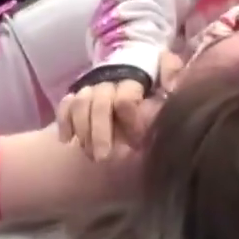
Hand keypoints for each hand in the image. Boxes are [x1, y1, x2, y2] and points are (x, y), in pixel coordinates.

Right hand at [57, 52, 182, 161]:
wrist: (134, 97)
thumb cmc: (156, 105)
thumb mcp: (169, 98)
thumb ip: (172, 83)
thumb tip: (174, 86)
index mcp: (136, 80)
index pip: (125, 97)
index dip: (129, 120)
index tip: (136, 142)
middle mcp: (112, 81)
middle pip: (101, 102)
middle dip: (101, 133)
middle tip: (104, 159)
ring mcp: (93, 88)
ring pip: (81, 103)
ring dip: (84, 130)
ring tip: (90, 155)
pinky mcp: (77, 97)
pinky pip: (65, 104)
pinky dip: (64, 121)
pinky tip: (67, 140)